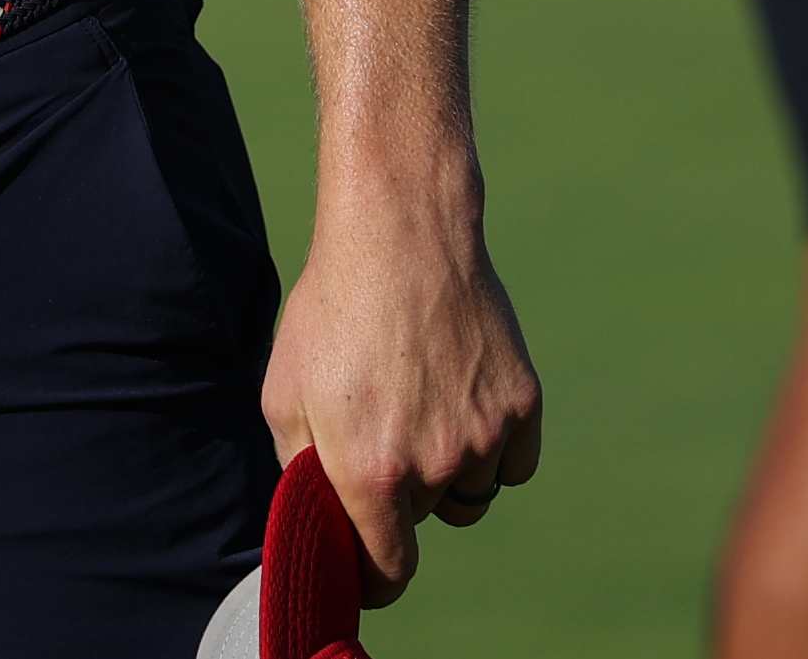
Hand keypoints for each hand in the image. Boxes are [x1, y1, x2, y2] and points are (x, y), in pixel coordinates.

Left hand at [259, 182, 546, 603]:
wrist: (400, 233)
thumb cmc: (331, 311)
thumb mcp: (284, 394)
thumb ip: (301, 475)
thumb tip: (320, 526)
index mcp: (369, 472)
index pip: (388, 572)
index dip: (374, 574)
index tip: (369, 561)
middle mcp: (435, 464)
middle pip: (426, 522)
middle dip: (404, 496)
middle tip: (385, 429)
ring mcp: (485, 435)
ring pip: (472, 496)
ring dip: (450, 474)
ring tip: (422, 407)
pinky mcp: (523, 406)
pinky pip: (512, 465)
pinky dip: (493, 448)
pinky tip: (463, 399)